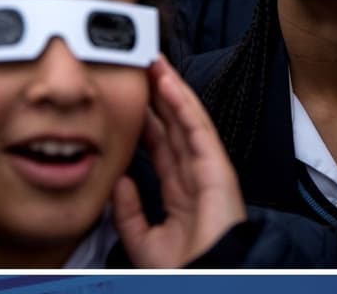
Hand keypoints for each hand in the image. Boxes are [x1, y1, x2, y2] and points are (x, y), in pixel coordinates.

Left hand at [112, 56, 245, 267]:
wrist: (205, 278)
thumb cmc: (182, 269)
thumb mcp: (142, 240)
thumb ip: (128, 211)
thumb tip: (118, 180)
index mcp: (179, 195)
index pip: (161, 148)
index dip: (147, 121)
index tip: (132, 98)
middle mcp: (194, 178)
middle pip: (173, 128)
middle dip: (159, 97)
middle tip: (142, 68)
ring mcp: (209, 170)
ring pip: (186, 122)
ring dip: (171, 91)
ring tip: (155, 64)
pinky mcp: (218, 168)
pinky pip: (199, 129)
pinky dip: (184, 105)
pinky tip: (171, 84)